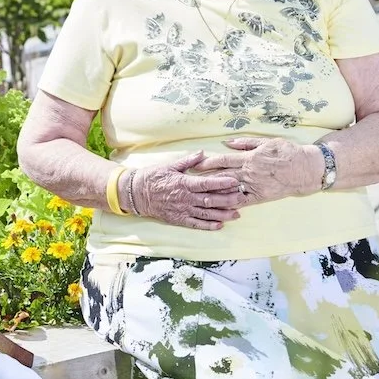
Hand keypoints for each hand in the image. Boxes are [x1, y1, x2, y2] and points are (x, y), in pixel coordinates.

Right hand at [129, 151, 245, 230]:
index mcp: (184, 183)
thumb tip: (202, 153)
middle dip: (228, 200)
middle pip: (210, 200)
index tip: (235, 182)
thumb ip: (188, 161)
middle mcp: (185, 198)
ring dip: (222, 214)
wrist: (136, 193)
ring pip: (206, 213)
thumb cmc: (153, 177)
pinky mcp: (178, 219)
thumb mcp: (170, 165)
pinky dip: (208, 225)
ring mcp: (182, 210)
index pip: (207, 183)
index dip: (222, 183)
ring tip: (236, 214)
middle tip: (242, 199)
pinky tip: (220, 225)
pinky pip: (195, 223)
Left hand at [195, 137, 324, 205]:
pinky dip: (230, 204)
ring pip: (229, 190)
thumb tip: (227, 143)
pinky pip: (242, 201)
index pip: (223, 160)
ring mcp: (254, 186)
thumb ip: (245, 143)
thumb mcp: (266, 142)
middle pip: (222, 176)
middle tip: (189, 182)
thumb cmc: (286, 152)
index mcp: (249, 158)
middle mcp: (249, 173)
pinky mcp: (260, 197)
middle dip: (205, 179)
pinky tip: (218, 207)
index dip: (208, 163)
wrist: (305, 170)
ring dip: (213, 193)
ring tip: (198, 195)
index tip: (195, 165)